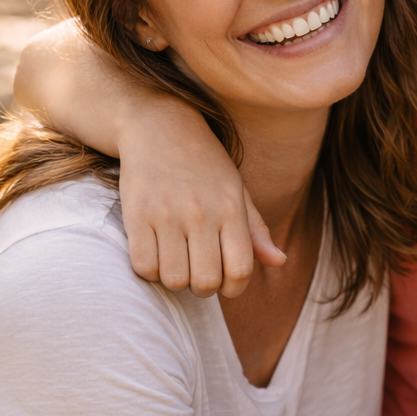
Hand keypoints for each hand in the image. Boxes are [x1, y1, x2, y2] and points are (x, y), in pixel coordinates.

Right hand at [119, 107, 284, 296]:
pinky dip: (150, 270)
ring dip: (175, 280)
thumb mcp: (237, 189)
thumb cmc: (205, 164)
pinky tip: (156, 253)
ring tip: (176, 260)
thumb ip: (256, 230)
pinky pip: (144, 267)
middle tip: (198, 271)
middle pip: (206, 282)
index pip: (240, 271)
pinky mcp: (136, 216)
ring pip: (174, 280)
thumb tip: (279, 262)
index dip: (235, 289)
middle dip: (204, 287)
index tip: (225, 282)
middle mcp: (202, 214)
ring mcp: (167, 215)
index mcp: (232, 209)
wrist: (159, 126)